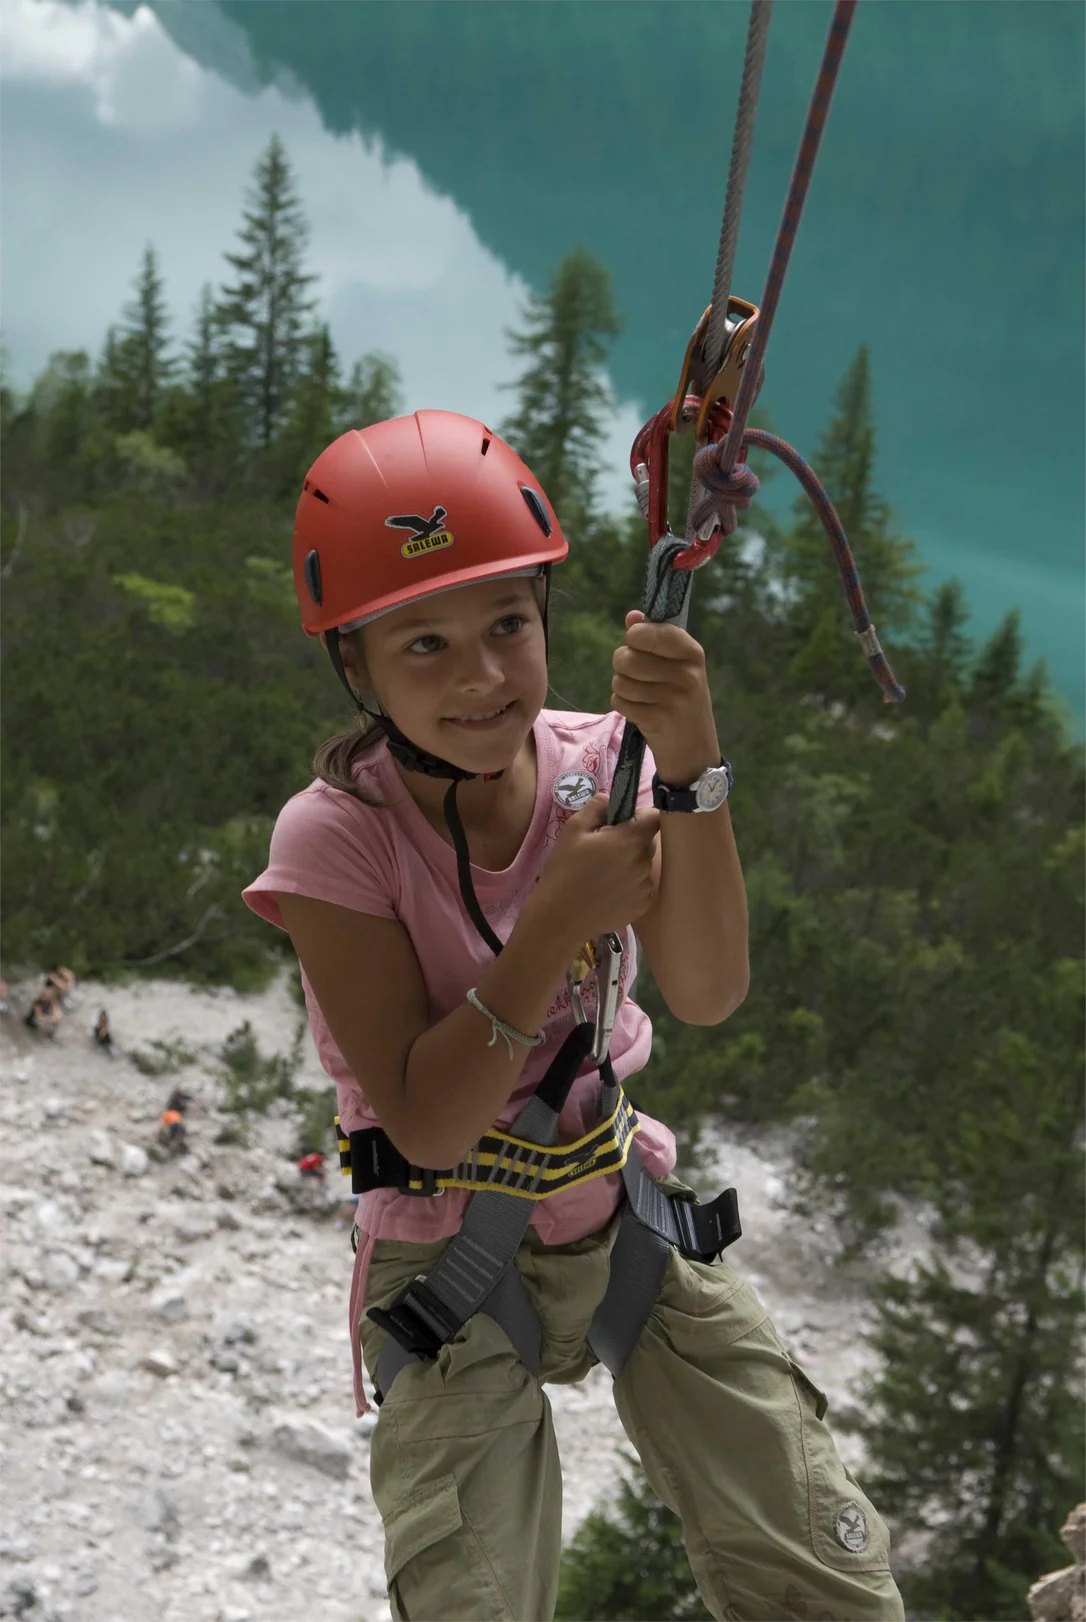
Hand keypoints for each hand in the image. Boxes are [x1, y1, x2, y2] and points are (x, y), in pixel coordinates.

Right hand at [532, 793, 659, 942]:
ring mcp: (645, 887)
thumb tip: (611, 800)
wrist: (560, 918)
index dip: (641, 816)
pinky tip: (608, 892)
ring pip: (644, 865)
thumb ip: (596, 807)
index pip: (655, 817)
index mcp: (630, 841)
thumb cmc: (564, 871)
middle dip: (631, 841)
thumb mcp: (573, 830)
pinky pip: (642, 887)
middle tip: (605, 850)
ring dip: (630, 864)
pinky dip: (630, 886)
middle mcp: (644, 863)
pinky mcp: (643, 906)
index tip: (623, 823)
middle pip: (648, 842)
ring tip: (604, 875)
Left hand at [611, 610, 721, 784]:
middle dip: (623, 666)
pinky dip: (624, 706)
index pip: (651, 632)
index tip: (638, 644)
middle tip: (637, 675)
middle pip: (627, 657)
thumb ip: (655, 639)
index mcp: (693, 653)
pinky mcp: (658, 720)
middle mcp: (686, 674)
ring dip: (623, 688)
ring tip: (641, 695)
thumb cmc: (682, 700)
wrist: (695, 750)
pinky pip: (620, 702)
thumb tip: (632, 616)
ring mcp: (673, 699)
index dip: (635, 637)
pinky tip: (641, 711)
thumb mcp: (678, 666)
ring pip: (620, 680)